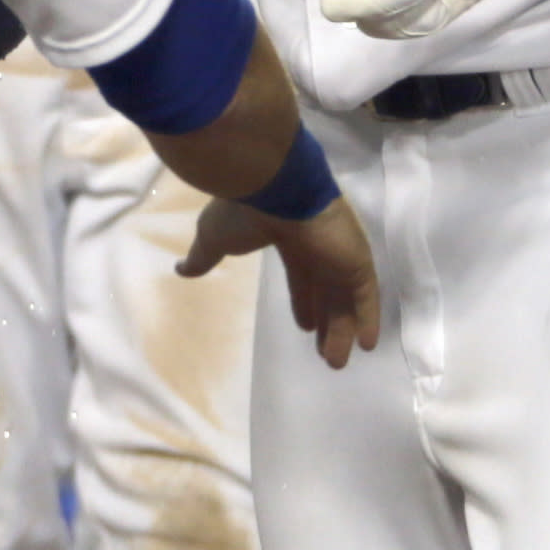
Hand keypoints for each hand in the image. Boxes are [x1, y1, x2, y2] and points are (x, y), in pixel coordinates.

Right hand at [176, 194, 380, 369]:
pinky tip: (367, 345)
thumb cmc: (243, 212)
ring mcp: (339, 252)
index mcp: (287, 237)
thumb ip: (204, 257)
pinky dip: (368, 318)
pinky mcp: (356, 259)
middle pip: (326, 292)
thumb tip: (181, 269)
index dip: (303, 302)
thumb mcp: (214, 237)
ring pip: (345, 299)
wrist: (274, 187)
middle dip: (326, 322)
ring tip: (337, 363)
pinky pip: (366, 294)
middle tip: (326, 354)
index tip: (305, 327)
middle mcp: (317, 246)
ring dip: (343, 331)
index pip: (300, 276)